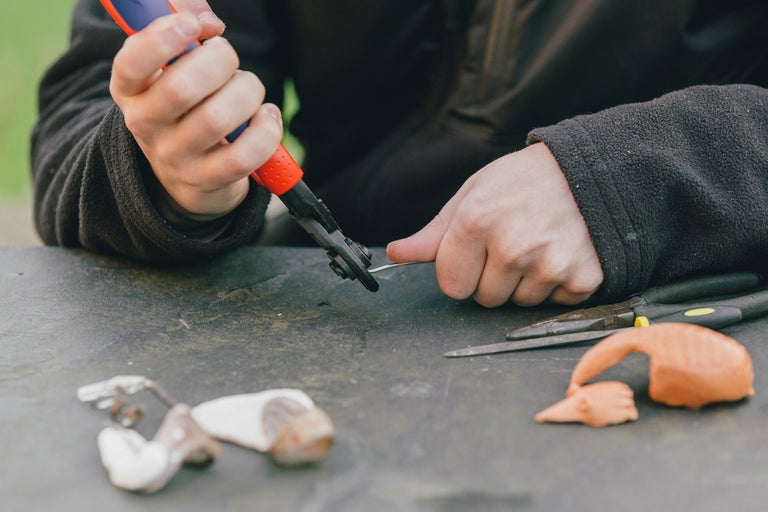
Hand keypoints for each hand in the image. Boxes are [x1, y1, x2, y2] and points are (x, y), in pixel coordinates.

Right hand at [109, 0, 282, 220]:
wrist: (190, 174)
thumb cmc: (189, 105)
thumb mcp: (175, 65)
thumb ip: (186, 24)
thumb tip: (208, 20)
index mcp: (130, 89)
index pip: (131, 63)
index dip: (162, 38)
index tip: (193, 24)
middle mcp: (145, 125)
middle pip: (181, 88)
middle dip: (221, 61)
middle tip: (229, 58)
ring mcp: (175, 157)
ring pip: (217, 119)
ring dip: (247, 93)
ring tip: (249, 91)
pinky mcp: (207, 181)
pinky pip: (244, 155)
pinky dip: (266, 130)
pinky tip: (266, 117)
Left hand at [386, 143, 603, 307]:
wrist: (590, 170)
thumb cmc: (523, 182)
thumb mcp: (473, 194)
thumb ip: (434, 233)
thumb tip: (396, 253)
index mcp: (477, 222)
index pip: (451, 285)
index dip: (461, 270)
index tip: (476, 251)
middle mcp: (512, 248)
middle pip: (484, 298)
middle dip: (492, 278)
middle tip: (512, 243)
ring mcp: (549, 265)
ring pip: (519, 303)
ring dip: (525, 283)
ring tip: (538, 244)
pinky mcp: (582, 279)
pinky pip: (553, 303)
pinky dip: (556, 285)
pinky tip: (560, 253)